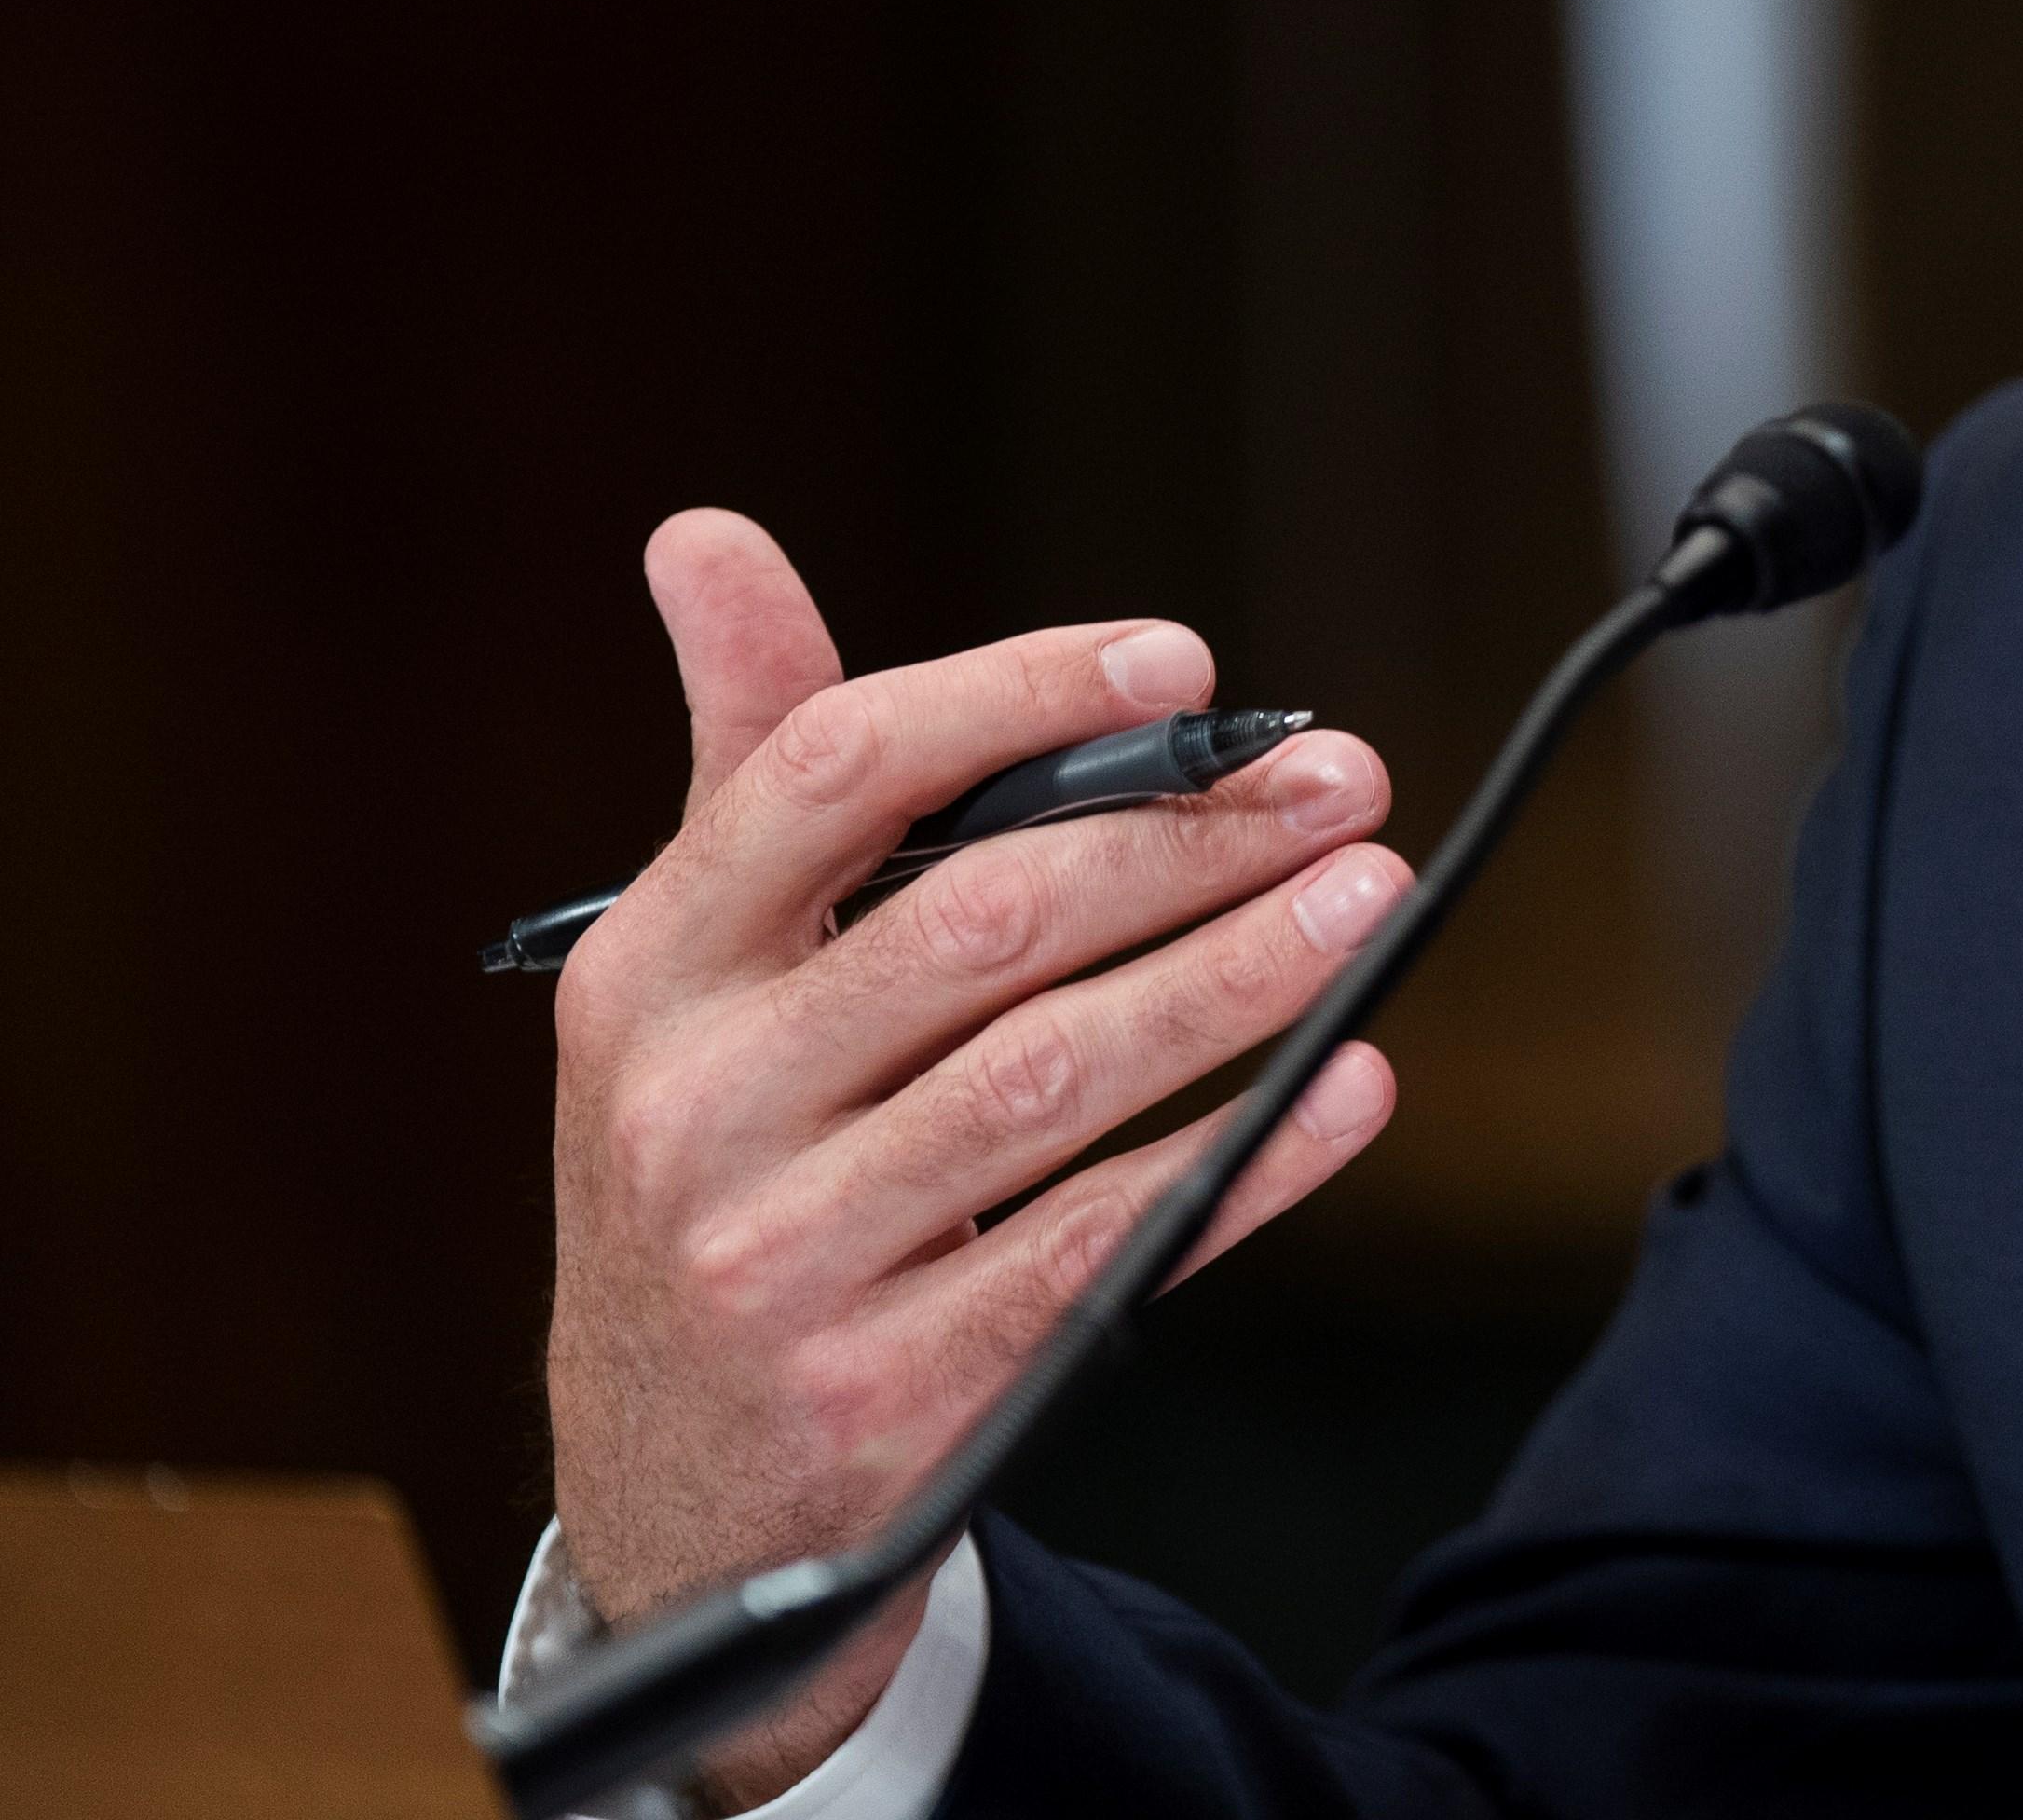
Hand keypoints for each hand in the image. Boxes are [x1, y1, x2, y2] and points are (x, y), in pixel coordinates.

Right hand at [542, 512, 1405, 1802]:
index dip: (1018, 697)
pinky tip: (1349, 1084)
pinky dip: (1245, 1159)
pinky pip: (1100, 1246)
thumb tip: (702, 538)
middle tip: (1337, 784)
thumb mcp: (698, 974)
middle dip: (1185, 840)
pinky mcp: (885, 1388)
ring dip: (1237, 978)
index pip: (830, 772)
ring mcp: (780, 1256)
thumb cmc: (727, 1156)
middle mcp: (695, 1105)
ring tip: (1369, 900)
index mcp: (652, 968)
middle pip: (980, 921)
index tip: (1184, 662)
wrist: (670, 1484)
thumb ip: (746, 757)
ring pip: (1052, 1079)